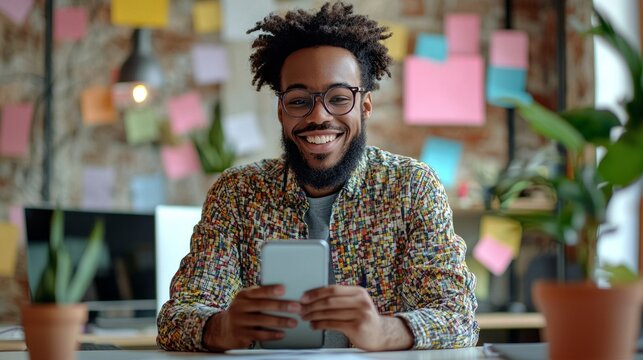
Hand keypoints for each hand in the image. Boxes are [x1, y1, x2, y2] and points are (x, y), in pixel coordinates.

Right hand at [203, 284, 300, 350]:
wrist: (224, 329)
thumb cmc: (243, 312)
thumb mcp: (247, 301)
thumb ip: (260, 297)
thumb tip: (286, 292)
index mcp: (243, 295)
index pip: (258, 291)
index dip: (270, 290)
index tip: (283, 289)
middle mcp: (239, 307)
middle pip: (262, 305)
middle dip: (281, 306)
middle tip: (296, 307)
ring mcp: (239, 321)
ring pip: (262, 321)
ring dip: (280, 322)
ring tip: (293, 322)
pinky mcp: (240, 335)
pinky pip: (259, 335)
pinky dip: (272, 334)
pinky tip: (282, 334)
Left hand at [299, 285, 413, 350]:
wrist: (380, 335)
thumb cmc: (363, 318)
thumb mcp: (356, 303)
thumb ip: (341, 298)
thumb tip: (314, 296)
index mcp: (359, 292)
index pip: (333, 289)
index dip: (316, 292)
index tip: (304, 297)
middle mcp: (361, 301)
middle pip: (330, 301)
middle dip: (312, 305)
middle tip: (301, 308)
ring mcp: (360, 314)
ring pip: (330, 313)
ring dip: (313, 315)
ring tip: (305, 317)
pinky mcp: (357, 327)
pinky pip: (332, 324)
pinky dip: (320, 324)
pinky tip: (314, 325)